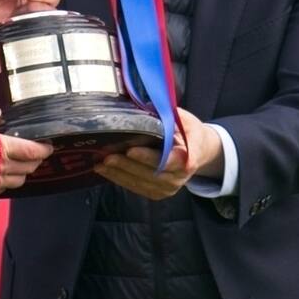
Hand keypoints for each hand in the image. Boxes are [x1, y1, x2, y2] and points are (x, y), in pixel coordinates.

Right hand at [0, 106, 54, 194]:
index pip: (31, 151)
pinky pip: (4, 189)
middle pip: (29, 167)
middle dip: (36, 160)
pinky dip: (8, 181)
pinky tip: (2, 174)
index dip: (43, 149)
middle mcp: (1, 169)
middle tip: (36, 153)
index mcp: (0, 149)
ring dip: (23, 172)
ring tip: (21, 164)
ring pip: (19, 181)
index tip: (49, 146)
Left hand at [94, 108, 221, 200]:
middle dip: (127, 165)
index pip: (170, 159)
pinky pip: (137, 188)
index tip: (130, 150)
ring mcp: (170, 187)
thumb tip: (141, 104)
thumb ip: (167, 116)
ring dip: (119, 173)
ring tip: (100, 163)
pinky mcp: (158, 193)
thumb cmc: (188, 130)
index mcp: (190, 155)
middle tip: (107, 155)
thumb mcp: (184, 118)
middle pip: (151, 173)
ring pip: (141, 183)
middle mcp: (180, 176)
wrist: (199, 149)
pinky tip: (104, 170)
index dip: (149, 156)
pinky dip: (119, 179)